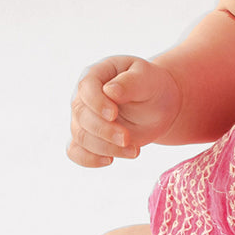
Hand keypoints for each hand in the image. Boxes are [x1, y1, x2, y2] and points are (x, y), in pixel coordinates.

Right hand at [67, 55, 182, 167]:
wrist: (158, 106)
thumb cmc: (152, 86)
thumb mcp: (148, 78)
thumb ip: (130, 82)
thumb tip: (109, 91)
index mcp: (97, 74)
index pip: (86, 87)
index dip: (96, 102)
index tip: (113, 114)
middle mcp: (84, 96)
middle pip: (81, 115)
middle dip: (104, 130)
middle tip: (127, 138)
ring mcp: (83, 118)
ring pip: (80, 136)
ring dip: (105, 147)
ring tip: (134, 151)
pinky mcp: (87, 138)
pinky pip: (75, 151)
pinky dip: (88, 159)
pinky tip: (110, 160)